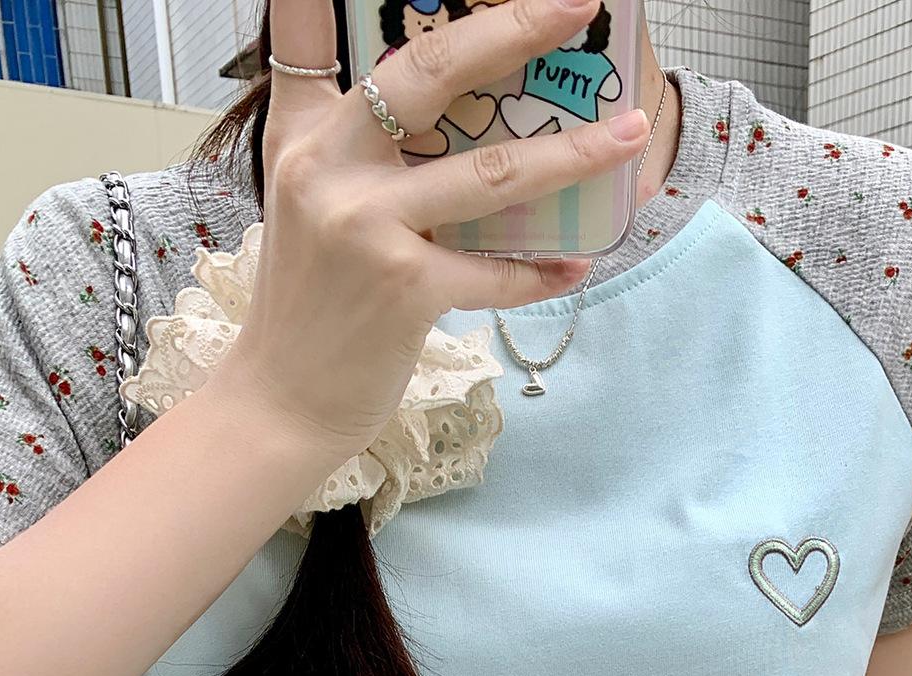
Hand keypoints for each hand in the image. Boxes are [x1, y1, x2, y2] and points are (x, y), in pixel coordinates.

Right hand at [210, 0, 649, 466]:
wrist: (280, 401)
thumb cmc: (309, 306)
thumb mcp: (306, 205)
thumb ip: (351, 149)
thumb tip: (432, 117)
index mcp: (305, 136)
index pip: (310, 32)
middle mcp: (329, 167)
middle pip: (432, 71)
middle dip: (515, 28)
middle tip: (578, 5)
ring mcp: (367, 227)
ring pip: (491, 173)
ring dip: (573, 153)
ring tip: (630, 133)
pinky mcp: (405, 290)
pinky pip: (495, 272)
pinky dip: (541, 271)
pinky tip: (576, 264)